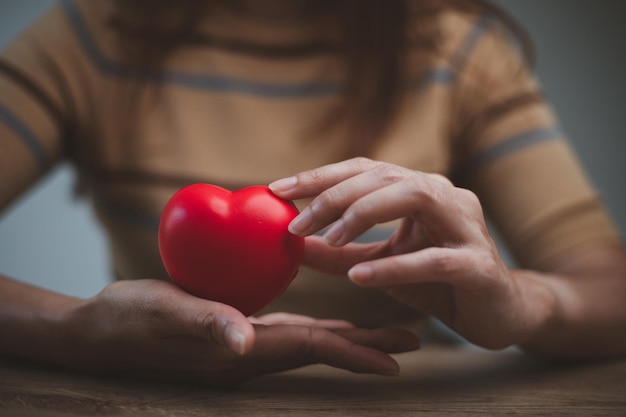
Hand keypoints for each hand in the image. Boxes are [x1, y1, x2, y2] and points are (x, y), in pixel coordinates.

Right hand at [61, 279, 418, 385]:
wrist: (98, 331)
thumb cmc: (127, 319)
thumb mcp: (163, 313)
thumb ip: (204, 323)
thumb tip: (243, 341)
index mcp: (241, 352)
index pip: (310, 349)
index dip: (353, 353)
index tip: (397, 360)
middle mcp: (249, 353)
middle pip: (320, 348)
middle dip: (365, 346)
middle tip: (411, 341)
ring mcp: (243, 345)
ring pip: (308, 341)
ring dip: (348, 337)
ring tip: (384, 332)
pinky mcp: (235, 331)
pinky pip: (288, 330)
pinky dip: (317, 327)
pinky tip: (328, 321)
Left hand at [270, 157, 551, 349]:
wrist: (501, 312)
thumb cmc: (439, 283)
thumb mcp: (380, 264)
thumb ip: (338, 253)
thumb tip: (291, 245)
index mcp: (420, 190)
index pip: (364, 170)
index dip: (320, 176)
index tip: (277, 189)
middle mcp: (444, 196)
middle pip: (384, 177)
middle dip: (334, 195)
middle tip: (296, 222)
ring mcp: (466, 226)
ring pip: (415, 197)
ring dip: (364, 214)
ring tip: (329, 239)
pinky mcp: (478, 265)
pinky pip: (434, 260)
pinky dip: (394, 266)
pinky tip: (359, 277)